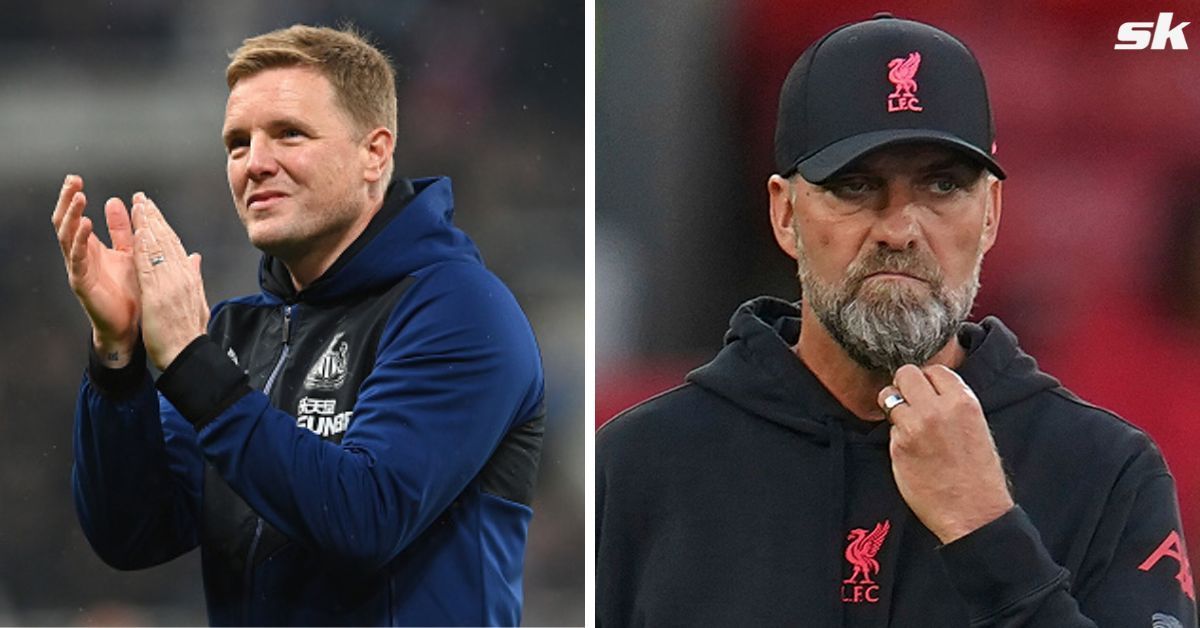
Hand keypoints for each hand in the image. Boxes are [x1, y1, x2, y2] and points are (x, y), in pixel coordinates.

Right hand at [51, 174, 140, 366]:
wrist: (132, 325)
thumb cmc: (130, 290)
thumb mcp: (129, 252)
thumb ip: (122, 229)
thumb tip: (117, 200)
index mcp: (91, 248)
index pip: (75, 217)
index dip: (72, 198)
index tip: (75, 177)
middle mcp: (80, 256)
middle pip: (65, 222)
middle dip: (67, 201)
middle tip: (72, 181)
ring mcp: (79, 269)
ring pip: (67, 237)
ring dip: (73, 216)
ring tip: (79, 197)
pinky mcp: (82, 284)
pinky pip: (78, 259)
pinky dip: (80, 241)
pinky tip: (86, 225)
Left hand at [130, 193, 209, 369]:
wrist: (187, 354)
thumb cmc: (188, 334)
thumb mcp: (196, 302)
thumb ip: (194, 277)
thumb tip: (195, 258)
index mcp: (189, 278)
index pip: (175, 245)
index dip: (163, 226)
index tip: (153, 211)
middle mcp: (182, 276)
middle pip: (167, 241)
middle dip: (154, 218)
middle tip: (142, 198)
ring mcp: (172, 284)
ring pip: (159, 248)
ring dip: (148, 225)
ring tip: (138, 206)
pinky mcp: (159, 293)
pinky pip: (151, 265)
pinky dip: (145, 247)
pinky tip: (139, 232)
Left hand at [879, 364, 1013, 543]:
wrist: (973, 513)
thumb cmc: (978, 475)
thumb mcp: (977, 427)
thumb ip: (953, 405)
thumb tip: (931, 391)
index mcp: (963, 402)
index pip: (934, 370)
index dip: (928, 380)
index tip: (927, 392)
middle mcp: (937, 409)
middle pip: (906, 373)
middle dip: (905, 385)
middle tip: (909, 402)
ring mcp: (914, 426)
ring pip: (889, 396)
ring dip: (893, 406)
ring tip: (905, 423)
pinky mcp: (898, 446)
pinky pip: (888, 427)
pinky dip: (895, 434)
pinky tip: (909, 449)